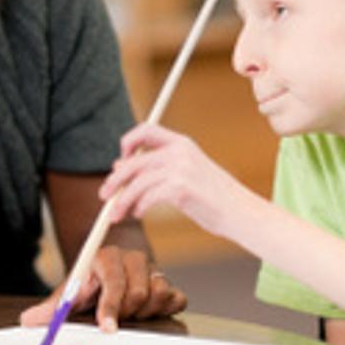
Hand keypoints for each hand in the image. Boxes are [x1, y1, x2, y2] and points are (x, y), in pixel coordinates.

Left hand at [19, 244, 186, 330]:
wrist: (107, 278)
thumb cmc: (86, 288)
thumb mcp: (68, 296)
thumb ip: (51, 308)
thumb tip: (27, 320)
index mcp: (106, 258)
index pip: (112, 279)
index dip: (110, 305)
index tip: (106, 328)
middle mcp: (132, 259)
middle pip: (138, 291)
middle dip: (124, 312)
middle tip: (113, 320)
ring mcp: (153, 270)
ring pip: (160, 293)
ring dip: (144, 312)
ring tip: (129, 315)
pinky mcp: (169, 284)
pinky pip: (177, 299)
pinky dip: (164, 310)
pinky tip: (149, 313)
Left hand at [100, 122, 249, 238]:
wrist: (240, 213)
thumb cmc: (214, 196)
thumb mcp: (188, 173)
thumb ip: (159, 167)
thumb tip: (121, 165)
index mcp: (183, 143)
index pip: (147, 130)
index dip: (128, 141)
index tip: (119, 159)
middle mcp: (180, 152)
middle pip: (134, 161)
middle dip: (115, 179)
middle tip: (104, 195)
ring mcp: (180, 169)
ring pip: (137, 182)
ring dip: (122, 200)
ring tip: (117, 214)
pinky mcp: (180, 189)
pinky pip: (147, 197)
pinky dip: (138, 207)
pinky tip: (139, 213)